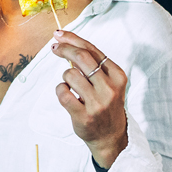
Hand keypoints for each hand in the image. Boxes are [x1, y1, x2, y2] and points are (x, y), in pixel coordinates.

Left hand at [51, 30, 127, 168]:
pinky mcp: (84, 116)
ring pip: (70, 74)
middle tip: (54, 47)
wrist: (111, 137)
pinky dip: (60, 90)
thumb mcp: (108, 82)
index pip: (92, 49)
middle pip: (81, 57)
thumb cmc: (106, 104)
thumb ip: (93, 65)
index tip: (59, 35)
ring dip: (65, 76)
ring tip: (71, 85)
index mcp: (117, 76)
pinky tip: (67, 94)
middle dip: (64, 48)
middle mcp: (110, 88)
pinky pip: (62, 93)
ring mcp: (97, 103)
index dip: (73, 39)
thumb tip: (66, 43)